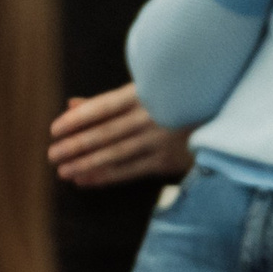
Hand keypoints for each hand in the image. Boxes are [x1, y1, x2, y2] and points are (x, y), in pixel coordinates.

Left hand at [48, 84, 194, 187]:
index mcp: (145, 93)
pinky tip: (86, 180)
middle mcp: (152, 116)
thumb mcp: (146, 91)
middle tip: (52, 155)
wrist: (220, 114)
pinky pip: (130, 171)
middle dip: (75, 146)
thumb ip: (108, 101)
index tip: (54, 130)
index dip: (77, 119)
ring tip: (63, 171)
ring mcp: (160, 139)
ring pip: (115, 154)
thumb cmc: (175, 99)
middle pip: (105, 134)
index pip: (103, 107)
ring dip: (85, 164)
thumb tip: (71, 105)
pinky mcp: (168, 160)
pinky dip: (105, 177)